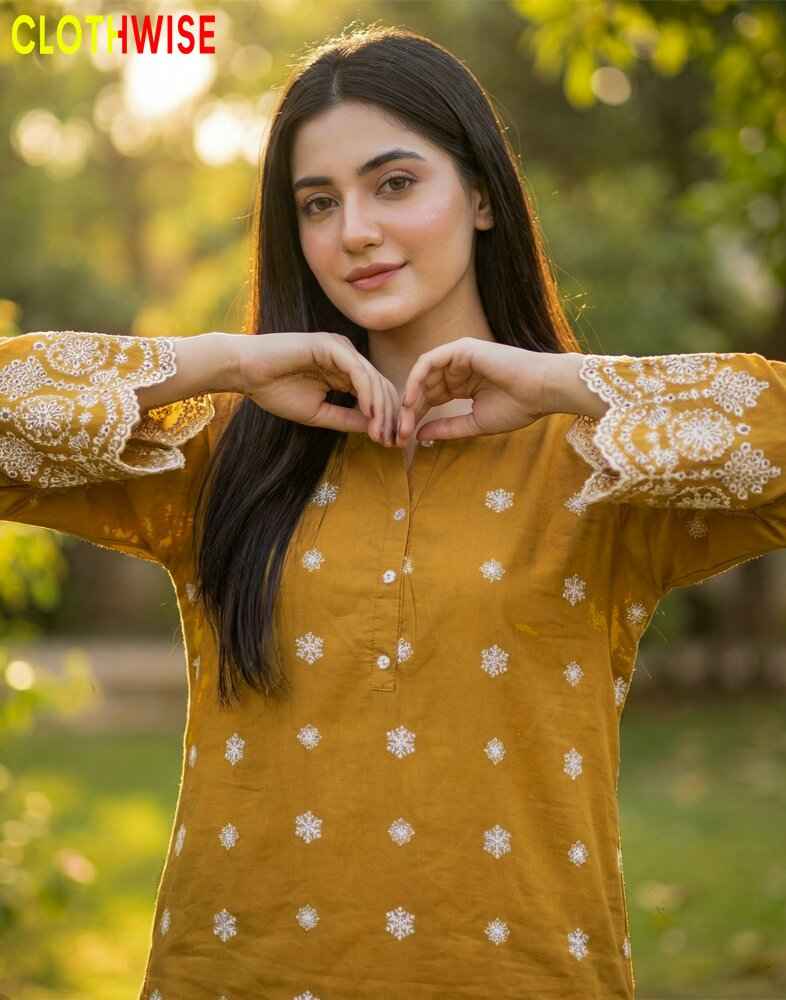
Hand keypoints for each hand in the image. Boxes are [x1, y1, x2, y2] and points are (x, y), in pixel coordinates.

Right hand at [238, 331, 400, 444]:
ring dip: (381, 409)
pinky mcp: (331, 345)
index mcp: (345, 371)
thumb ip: (347, 418)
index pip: (376, 393)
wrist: (245, 372)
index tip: (390, 443)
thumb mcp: (319, 413)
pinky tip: (370, 413)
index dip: (386, 418)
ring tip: (382, 433)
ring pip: (373, 379)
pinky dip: (367, 392)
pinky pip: (358, 371)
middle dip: (390, 416)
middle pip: (381, 386)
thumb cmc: (276, 391)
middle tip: (393, 441)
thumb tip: (375, 429)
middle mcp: (348, 357)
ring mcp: (341, 348)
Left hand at [396, 337, 554, 444]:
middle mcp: (458, 369)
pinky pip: (428, 362)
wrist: (541, 391)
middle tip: (399, 433)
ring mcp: (458, 357)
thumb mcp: (474, 423)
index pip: (431, 399)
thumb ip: (447, 427)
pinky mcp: (460, 348)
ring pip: (422, 375)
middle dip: (410, 411)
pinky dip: (416, 380)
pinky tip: (411, 400)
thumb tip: (418, 435)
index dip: (417, 418)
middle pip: (423, 388)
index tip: (406, 439)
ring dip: (410, 398)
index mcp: (463, 385)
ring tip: (404, 420)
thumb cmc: (517, 407)